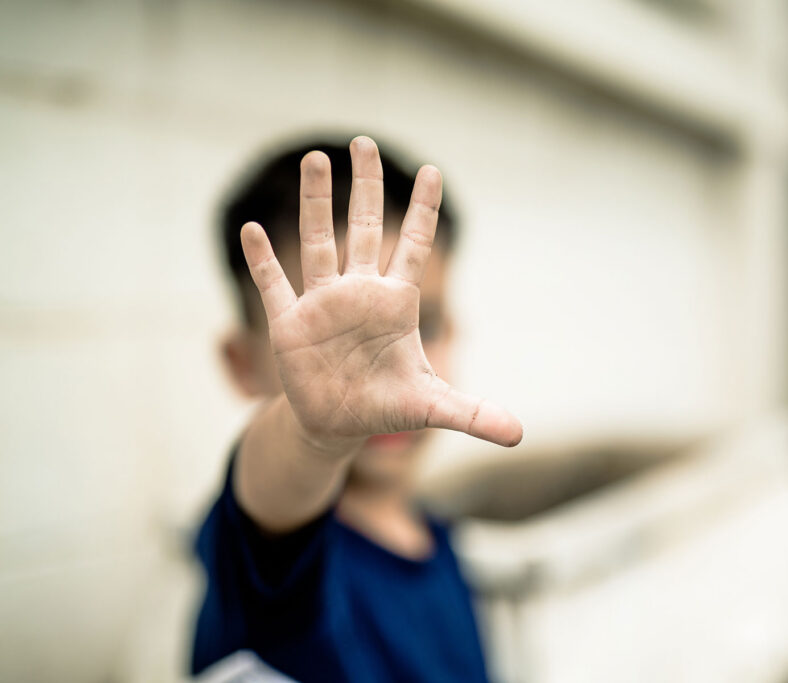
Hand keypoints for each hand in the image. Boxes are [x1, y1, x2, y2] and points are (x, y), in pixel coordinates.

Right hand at [239, 137, 521, 452]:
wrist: (339, 425)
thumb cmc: (387, 408)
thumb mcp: (433, 409)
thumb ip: (473, 414)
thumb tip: (519, 435)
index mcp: (396, 303)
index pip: (413, 245)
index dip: (422, 210)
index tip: (432, 170)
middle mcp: (360, 292)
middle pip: (365, 228)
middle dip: (366, 186)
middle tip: (364, 142)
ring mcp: (323, 303)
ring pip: (318, 242)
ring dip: (315, 202)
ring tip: (315, 158)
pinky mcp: (290, 324)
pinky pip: (273, 284)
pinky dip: (261, 259)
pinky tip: (251, 228)